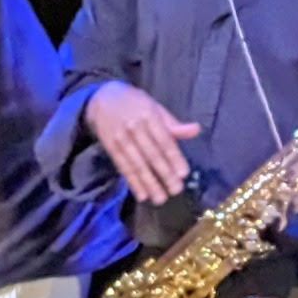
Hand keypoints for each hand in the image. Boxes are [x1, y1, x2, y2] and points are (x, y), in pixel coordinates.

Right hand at [83, 80, 201, 206]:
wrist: (101, 98)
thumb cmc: (135, 103)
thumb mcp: (154, 107)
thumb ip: (173, 123)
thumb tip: (195, 129)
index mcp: (149, 115)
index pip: (163, 140)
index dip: (174, 157)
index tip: (183, 173)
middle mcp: (134, 128)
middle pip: (151, 154)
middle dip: (164, 174)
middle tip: (176, 190)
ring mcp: (121, 139)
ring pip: (137, 164)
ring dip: (149, 183)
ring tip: (160, 198)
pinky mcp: (110, 148)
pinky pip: (123, 167)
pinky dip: (132, 182)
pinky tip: (141, 195)